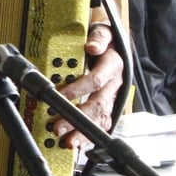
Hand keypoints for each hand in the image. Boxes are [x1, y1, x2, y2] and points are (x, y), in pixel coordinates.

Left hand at [54, 22, 124, 149]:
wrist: (117, 45)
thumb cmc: (105, 39)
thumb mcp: (104, 31)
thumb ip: (99, 37)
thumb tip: (93, 46)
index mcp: (113, 65)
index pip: (96, 80)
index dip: (78, 90)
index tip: (60, 96)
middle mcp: (115, 84)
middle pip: (97, 105)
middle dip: (77, 118)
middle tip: (58, 128)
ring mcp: (113, 96)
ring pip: (101, 118)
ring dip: (84, 132)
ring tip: (67, 142)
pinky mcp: (109, 104)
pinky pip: (102, 122)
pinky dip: (90, 135)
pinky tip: (78, 144)